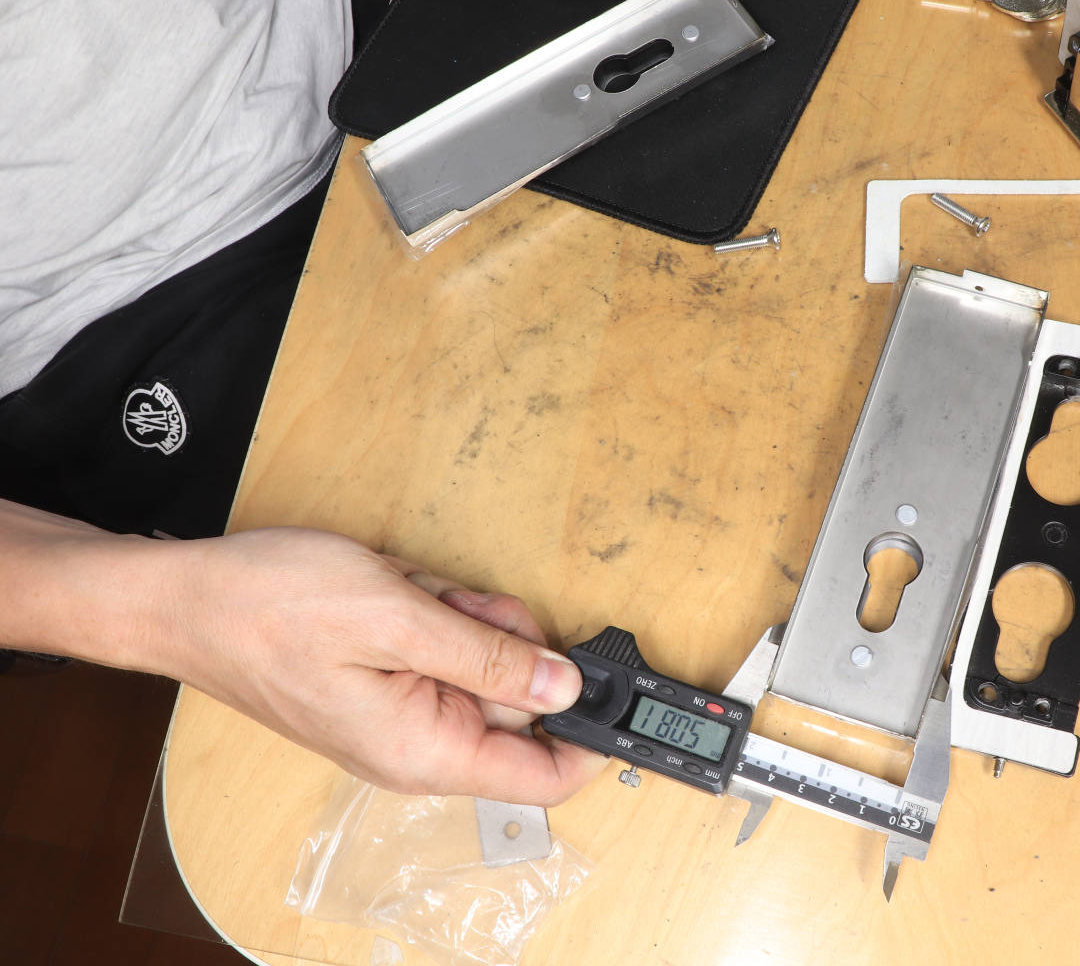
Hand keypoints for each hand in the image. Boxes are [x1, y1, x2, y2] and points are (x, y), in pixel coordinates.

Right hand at [154, 527, 606, 804]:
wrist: (183, 598)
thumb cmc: (268, 608)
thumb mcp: (399, 619)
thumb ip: (490, 658)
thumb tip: (567, 687)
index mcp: (424, 751)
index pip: (543, 776)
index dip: (586, 732)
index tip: (606, 682)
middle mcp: (418, 746)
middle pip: (519, 702)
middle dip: (504, 640)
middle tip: (458, 607)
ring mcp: (402, 713)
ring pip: (484, 664)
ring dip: (462, 618)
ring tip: (411, 596)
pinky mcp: (389, 681)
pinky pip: (445, 646)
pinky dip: (435, 611)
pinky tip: (396, 593)